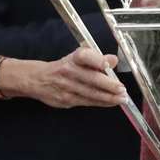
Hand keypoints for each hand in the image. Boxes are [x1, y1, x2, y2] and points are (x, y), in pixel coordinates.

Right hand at [10, 47, 128, 107]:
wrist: (37, 80)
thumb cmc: (63, 68)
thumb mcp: (78, 58)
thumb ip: (98, 59)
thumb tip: (114, 60)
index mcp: (72, 58)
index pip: (85, 56)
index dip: (97, 60)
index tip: (108, 65)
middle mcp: (68, 71)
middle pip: (91, 78)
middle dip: (109, 85)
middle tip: (122, 89)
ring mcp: (66, 87)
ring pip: (90, 93)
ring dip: (108, 97)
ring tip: (121, 99)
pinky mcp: (65, 100)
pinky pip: (87, 102)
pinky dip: (101, 103)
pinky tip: (111, 103)